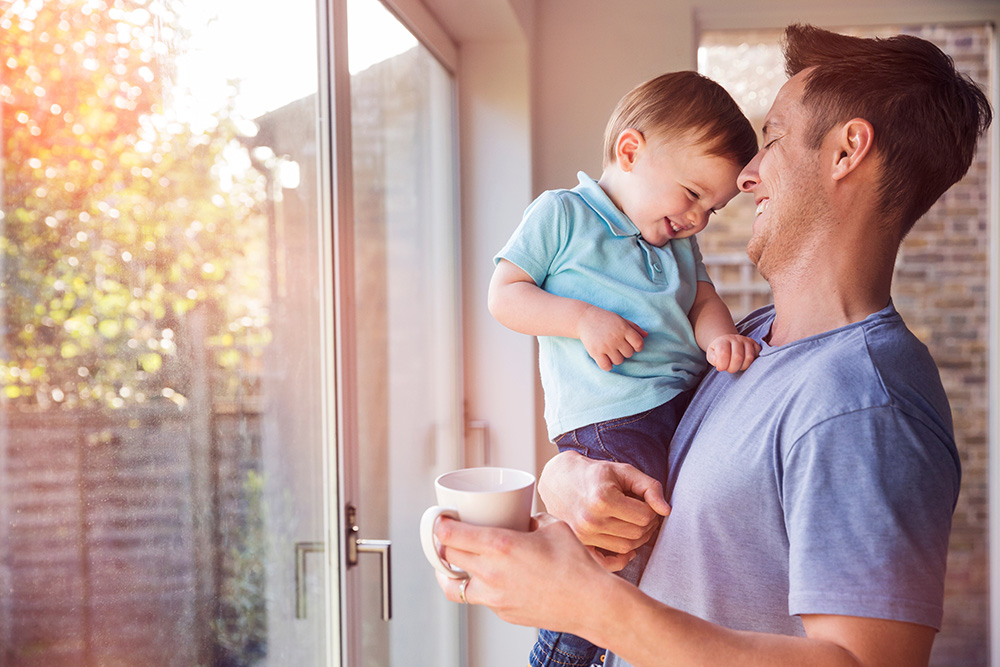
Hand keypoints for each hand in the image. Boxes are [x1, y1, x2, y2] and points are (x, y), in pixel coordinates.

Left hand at [434, 513, 613, 632]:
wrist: (590, 604)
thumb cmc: (576, 565)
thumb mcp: (552, 526)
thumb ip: (530, 519)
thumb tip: (522, 519)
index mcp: (500, 546)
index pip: (450, 536)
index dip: (439, 525)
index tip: (440, 519)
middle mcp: (491, 573)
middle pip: (447, 557)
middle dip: (443, 545)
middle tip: (448, 536)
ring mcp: (494, 597)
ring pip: (454, 585)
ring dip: (451, 571)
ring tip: (456, 562)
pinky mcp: (502, 612)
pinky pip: (479, 598)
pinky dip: (479, 586)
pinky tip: (490, 577)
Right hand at [538, 451, 668, 567]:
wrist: (559, 479)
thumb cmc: (595, 474)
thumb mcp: (624, 471)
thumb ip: (649, 487)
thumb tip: (667, 511)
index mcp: (603, 499)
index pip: (645, 516)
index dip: (652, 509)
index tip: (645, 502)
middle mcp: (591, 520)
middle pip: (637, 534)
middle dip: (647, 524)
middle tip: (642, 512)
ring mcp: (583, 535)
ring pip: (626, 548)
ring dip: (637, 538)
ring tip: (632, 522)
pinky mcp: (579, 544)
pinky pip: (607, 563)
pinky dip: (621, 560)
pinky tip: (626, 549)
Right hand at [577, 305, 647, 370]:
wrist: (585, 318)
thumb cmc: (606, 319)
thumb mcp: (621, 320)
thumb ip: (634, 328)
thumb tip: (646, 336)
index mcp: (623, 329)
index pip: (639, 344)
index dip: (638, 347)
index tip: (632, 345)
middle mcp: (615, 337)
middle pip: (629, 354)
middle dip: (625, 351)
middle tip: (618, 346)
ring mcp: (605, 346)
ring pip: (619, 361)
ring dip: (616, 358)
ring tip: (610, 351)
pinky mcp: (595, 352)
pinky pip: (607, 367)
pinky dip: (608, 365)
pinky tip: (605, 359)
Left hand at [705, 334, 759, 372]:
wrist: (728, 342)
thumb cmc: (719, 351)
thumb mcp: (711, 354)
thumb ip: (713, 359)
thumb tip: (719, 364)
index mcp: (723, 340)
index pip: (724, 353)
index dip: (722, 365)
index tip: (720, 368)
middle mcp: (736, 339)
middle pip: (738, 357)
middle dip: (732, 368)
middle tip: (729, 369)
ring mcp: (747, 341)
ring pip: (749, 358)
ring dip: (742, 367)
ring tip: (737, 366)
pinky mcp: (755, 345)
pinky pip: (757, 356)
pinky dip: (751, 363)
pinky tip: (744, 363)